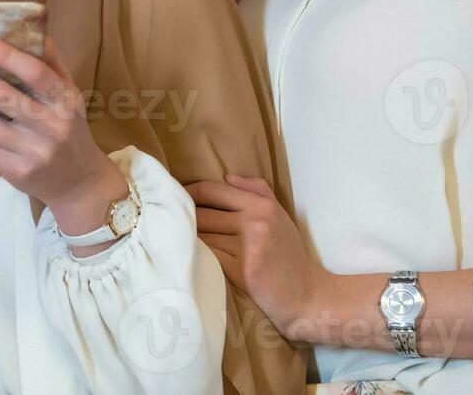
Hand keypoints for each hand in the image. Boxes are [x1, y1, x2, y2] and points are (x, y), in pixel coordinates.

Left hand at [0, 34, 126, 251]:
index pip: (35, 74)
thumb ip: (51, 64)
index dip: (6, 55)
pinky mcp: (14, 169)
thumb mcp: (70, 95)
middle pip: (2, 97)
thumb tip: (32, 30)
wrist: (79, 182)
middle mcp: (50, 125)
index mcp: (64, 100)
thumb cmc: (70, 129)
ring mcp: (31, 150)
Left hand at [185, 174, 325, 341]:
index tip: (173, 196)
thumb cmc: (289, 256)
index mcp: (261, 205)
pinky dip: (197, 255)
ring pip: (202, 235)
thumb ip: (258, 190)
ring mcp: (248, 247)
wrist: (307, 296)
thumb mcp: (280, 216)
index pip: (212, 190)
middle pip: (202, 213)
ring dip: (187, 238)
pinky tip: (188, 256)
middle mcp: (255, 222)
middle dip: (182, 217)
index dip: (187, 191)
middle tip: (166, 220)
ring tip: (174, 238)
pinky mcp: (242, 271)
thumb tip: (227, 176)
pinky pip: (208, 256)